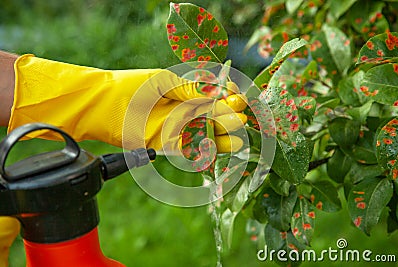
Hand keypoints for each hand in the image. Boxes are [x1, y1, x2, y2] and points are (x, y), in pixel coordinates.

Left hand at [9, 55, 247, 152]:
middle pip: (215, 117)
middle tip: (242, 120)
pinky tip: (216, 151)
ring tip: (238, 138)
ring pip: (207, 135)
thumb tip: (216, 94)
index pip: (215, 96)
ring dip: (223, 138)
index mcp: (186, 92)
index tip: (237, 99)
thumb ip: (190, 89)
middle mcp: (185, 111)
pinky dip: (205, 153)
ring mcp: (178, 129)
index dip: (228, 98)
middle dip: (230, 119)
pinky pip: (191, 151)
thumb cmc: (132, 87)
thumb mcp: (164, 81)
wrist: (104, 105)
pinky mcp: (168, 145)